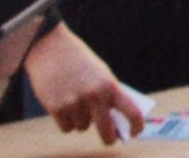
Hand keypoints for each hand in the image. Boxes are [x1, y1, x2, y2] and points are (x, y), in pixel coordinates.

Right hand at [23, 22, 147, 144]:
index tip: (136, 132)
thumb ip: (107, 96)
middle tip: (109, 140)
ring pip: (82, 127)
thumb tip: (113, 124)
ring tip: (75, 103)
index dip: (136, 125)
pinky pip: (66, 128)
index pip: (131, 111)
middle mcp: (94, 96)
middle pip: (105, 130)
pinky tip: (63, 107)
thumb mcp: (100, 75)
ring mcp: (75, 104)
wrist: (51, 49)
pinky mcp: (56, 109)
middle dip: (108, 138)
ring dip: (81, 121)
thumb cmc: (80, 63)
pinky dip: (66, 122)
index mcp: (110, 86)